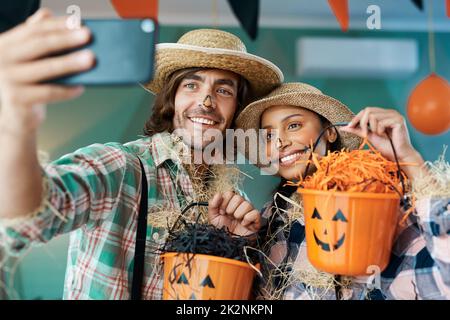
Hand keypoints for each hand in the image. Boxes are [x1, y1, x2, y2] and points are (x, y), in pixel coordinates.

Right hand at [0, 8, 94, 133]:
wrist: (18, 114)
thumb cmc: (32, 82)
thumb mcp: (34, 59)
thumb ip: (39, 37)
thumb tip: (49, 14)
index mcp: (6, 43)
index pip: (35, 29)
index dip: (57, 24)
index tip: (78, 21)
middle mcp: (2, 58)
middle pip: (40, 45)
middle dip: (66, 39)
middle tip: (88, 36)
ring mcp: (8, 79)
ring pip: (46, 68)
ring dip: (70, 63)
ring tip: (91, 59)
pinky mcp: (17, 98)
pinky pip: (48, 92)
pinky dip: (66, 90)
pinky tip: (81, 87)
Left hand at [208, 191, 260, 236]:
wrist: (228, 244)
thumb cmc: (222, 231)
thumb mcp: (213, 217)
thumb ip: (212, 204)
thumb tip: (218, 194)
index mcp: (230, 204)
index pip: (230, 193)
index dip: (224, 202)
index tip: (221, 211)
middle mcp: (240, 206)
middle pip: (238, 197)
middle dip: (231, 208)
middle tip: (229, 216)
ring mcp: (248, 212)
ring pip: (247, 204)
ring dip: (239, 214)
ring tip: (236, 221)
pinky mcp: (255, 221)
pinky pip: (255, 213)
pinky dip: (248, 218)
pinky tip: (243, 224)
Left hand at [340, 107, 424, 179]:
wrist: (399, 156)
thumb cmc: (387, 147)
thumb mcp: (369, 136)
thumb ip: (358, 130)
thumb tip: (343, 127)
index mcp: (384, 114)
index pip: (367, 110)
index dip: (357, 118)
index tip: (349, 126)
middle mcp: (390, 112)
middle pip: (368, 110)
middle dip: (362, 123)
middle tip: (365, 134)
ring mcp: (395, 115)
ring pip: (373, 116)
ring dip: (372, 128)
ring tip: (379, 135)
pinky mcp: (399, 120)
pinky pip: (381, 122)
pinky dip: (379, 131)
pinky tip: (386, 135)